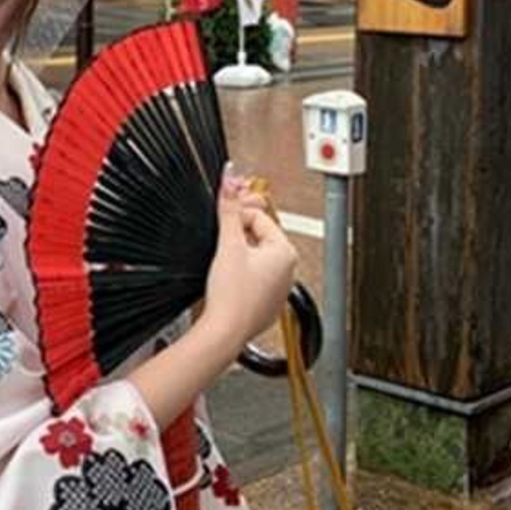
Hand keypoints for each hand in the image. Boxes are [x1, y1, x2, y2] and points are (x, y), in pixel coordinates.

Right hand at [202, 168, 298, 354]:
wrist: (225, 331)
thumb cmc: (232, 296)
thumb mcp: (228, 243)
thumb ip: (228, 207)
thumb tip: (229, 177)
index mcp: (286, 251)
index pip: (258, 218)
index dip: (236, 218)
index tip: (222, 222)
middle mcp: (288, 270)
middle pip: (258, 237)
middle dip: (238, 237)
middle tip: (222, 246)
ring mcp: (278, 288)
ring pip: (255, 259)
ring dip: (238, 258)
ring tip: (224, 269)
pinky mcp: (266, 303)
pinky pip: (253, 280)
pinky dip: (240, 278)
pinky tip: (228, 284)